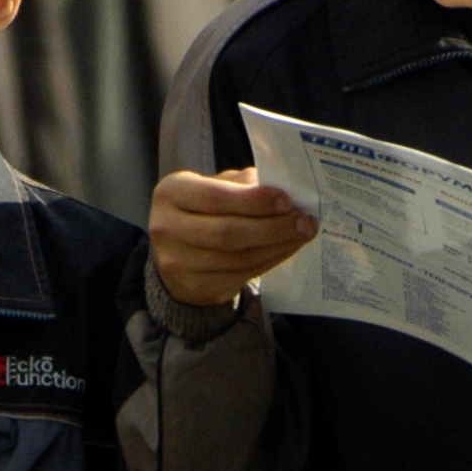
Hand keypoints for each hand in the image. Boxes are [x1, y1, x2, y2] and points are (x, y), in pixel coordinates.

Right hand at [151, 166, 316, 309]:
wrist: (178, 254)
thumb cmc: (202, 211)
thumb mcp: (213, 187)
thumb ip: (242, 184)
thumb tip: (282, 188)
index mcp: (171, 193)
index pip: (216, 198)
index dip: (254, 201)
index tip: (287, 201)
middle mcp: (167, 228)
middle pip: (228, 232)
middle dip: (272, 227)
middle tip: (304, 221)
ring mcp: (178, 262)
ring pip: (238, 258)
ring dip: (276, 246)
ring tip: (301, 234)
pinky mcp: (195, 286)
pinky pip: (241, 274)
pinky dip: (269, 261)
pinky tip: (286, 249)